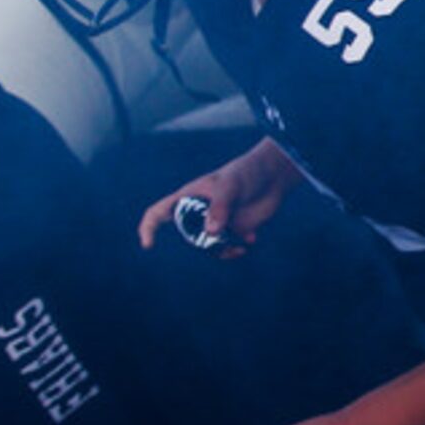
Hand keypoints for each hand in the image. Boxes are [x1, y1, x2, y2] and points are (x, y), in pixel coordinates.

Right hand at [137, 144, 291, 254]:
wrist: (275, 174)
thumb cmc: (247, 172)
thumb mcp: (231, 186)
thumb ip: (220, 207)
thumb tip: (211, 232)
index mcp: (189, 197)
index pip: (159, 212)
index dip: (148, 228)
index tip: (148, 245)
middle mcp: (200, 211)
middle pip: (187, 235)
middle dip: (200, 243)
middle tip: (222, 236)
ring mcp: (216, 220)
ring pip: (207, 245)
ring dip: (220, 251)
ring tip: (238, 248)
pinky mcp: (234, 227)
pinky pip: (228, 246)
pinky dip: (237, 249)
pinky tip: (250, 240)